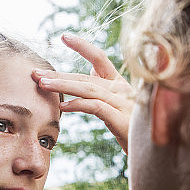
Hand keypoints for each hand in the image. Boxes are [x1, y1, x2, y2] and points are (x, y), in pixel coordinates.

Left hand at [33, 34, 133, 152]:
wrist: (154, 152)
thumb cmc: (134, 134)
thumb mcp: (118, 112)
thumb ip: (103, 97)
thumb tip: (85, 81)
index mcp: (120, 86)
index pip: (101, 59)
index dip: (83, 47)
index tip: (64, 37)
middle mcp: (123, 91)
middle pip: (87, 76)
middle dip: (59, 74)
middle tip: (35, 73)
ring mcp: (124, 104)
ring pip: (89, 89)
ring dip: (64, 86)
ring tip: (43, 85)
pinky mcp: (123, 120)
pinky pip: (97, 107)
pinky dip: (78, 105)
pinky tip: (62, 107)